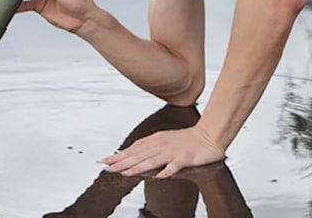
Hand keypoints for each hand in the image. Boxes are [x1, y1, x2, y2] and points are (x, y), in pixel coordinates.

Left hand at [98, 125, 224, 177]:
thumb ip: (149, 149)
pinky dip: (166, 171)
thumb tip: (132, 156)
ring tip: (125, 173)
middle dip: (121, 162)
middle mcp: (160, 145)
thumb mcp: (163, 142)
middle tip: (106, 167)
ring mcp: (172, 152)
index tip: (104, 161)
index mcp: (154, 141)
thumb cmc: (185, 140)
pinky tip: (159, 176)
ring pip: (151, 160)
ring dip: (137, 167)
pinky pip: (174, 166)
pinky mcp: (184, 158)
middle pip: (138, 155)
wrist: (208, 136)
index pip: (132, 150)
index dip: (118, 156)